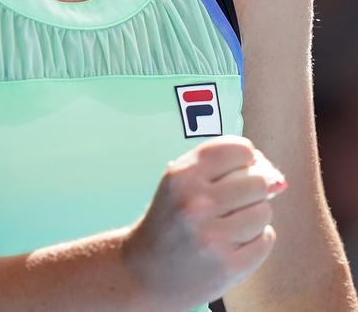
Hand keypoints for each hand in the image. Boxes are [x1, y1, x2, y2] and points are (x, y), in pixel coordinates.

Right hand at [121, 135, 287, 310]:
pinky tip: (237, 241)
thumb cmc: (169, 220)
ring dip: (255, 215)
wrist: (146, 272)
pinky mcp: (228, 266)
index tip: (242, 165)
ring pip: (264, 211)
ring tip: (234, 222)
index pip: (236, 149)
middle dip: (254, 188)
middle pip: (257, 181)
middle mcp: (196, 203)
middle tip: (238, 198)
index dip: (246, 155)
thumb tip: (274, 176)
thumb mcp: (179, 183)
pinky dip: (257, 239)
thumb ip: (218, 169)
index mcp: (182, 176)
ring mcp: (212, 237)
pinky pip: (266, 240)